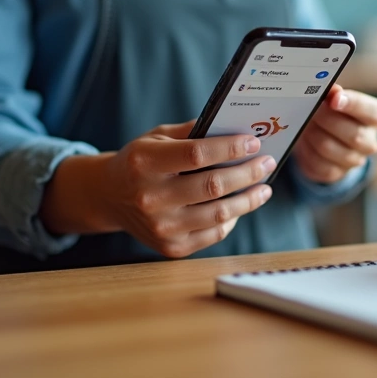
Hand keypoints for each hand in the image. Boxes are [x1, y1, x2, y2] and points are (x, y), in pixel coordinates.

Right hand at [42, 120, 276, 258]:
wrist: (110, 197)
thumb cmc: (140, 161)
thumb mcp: (157, 138)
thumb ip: (193, 132)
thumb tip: (238, 130)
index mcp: (144, 162)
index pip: (196, 154)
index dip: (230, 148)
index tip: (254, 142)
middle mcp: (150, 197)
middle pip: (213, 186)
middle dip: (248, 173)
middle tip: (267, 163)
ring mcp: (160, 227)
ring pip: (219, 214)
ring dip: (249, 199)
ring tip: (264, 187)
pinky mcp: (171, 248)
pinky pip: (213, 233)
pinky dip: (232, 218)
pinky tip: (241, 204)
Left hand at [293, 85, 376, 182]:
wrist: (328, 140)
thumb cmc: (336, 113)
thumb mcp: (338, 100)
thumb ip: (335, 94)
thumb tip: (332, 90)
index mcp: (376, 118)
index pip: (371, 112)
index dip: (353, 104)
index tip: (334, 98)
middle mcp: (370, 142)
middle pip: (352, 134)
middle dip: (327, 119)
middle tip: (311, 108)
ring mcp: (355, 160)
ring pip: (329, 147)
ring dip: (312, 133)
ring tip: (305, 123)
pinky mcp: (336, 173)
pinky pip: (317, 162)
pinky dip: (306, 148)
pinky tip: (305, 139)